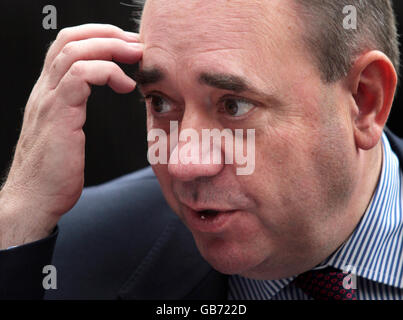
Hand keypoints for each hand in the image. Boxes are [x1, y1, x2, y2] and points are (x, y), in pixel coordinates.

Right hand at [0, 24, 142, 247]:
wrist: (35, 199)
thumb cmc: (56, 171)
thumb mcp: (66, 130)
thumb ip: (76, 108)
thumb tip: (102, 99)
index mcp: (49, 91)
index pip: (66, 45)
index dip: (98, 36)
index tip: (126, 44)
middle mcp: (45, 90)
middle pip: (70, 39)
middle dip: (108, 34)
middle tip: (137, 44)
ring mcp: (49, 100)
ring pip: (74, 51)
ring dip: (111, 48)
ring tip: (136, 58)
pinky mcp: (59, 115)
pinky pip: (80, 76)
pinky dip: (107, 73)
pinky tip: (126, 87)